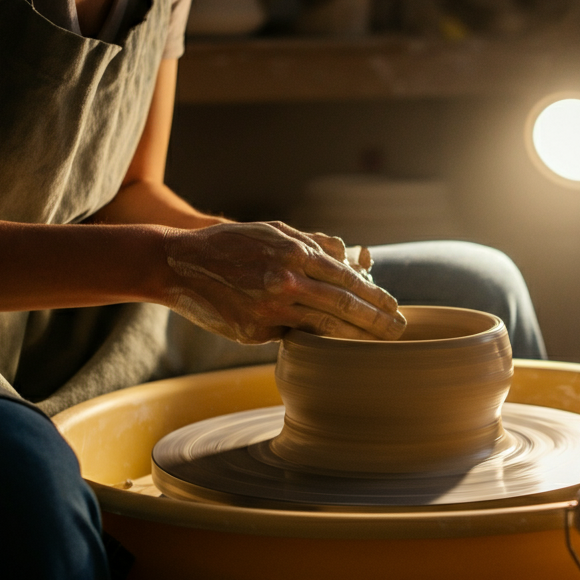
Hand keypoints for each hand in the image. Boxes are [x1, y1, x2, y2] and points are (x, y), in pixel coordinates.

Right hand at [162, 221, 405, 342]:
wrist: (179, 265)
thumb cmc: (233, 245)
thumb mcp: (274, 230)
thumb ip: (314, 243)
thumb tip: (351, 256)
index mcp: (294, 253)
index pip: (347, 280)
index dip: (376, 297)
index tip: (395, 308)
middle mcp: (285, 281)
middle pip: (344, 307)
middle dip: (377, 322)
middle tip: (400, 331)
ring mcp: (269, 310)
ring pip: (324, 329)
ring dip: (356, 338)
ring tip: (379, 344)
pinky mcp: (253, 332)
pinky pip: (292, 337)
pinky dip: (314, 340)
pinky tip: (335, 348)